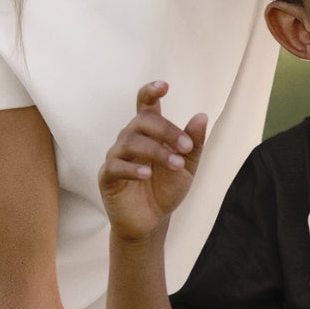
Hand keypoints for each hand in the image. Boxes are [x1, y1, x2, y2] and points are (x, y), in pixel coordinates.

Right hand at [98, 81, 206, 242]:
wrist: (152, 222)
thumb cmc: (166, 189)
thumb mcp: (187, 167)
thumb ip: (193, 143)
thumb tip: (202, 116)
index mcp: (149, 133)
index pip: (145, 105)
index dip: (151, 92)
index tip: (164, 86)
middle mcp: (130, 139)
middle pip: (143, 121)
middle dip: (167, 131)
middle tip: (186, 148)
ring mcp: (116, 156)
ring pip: (131, 142)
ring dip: (156, 151)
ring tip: (176, 164)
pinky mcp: (107, 176)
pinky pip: (115, 165)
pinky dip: (131, 168)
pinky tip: (147, 174)